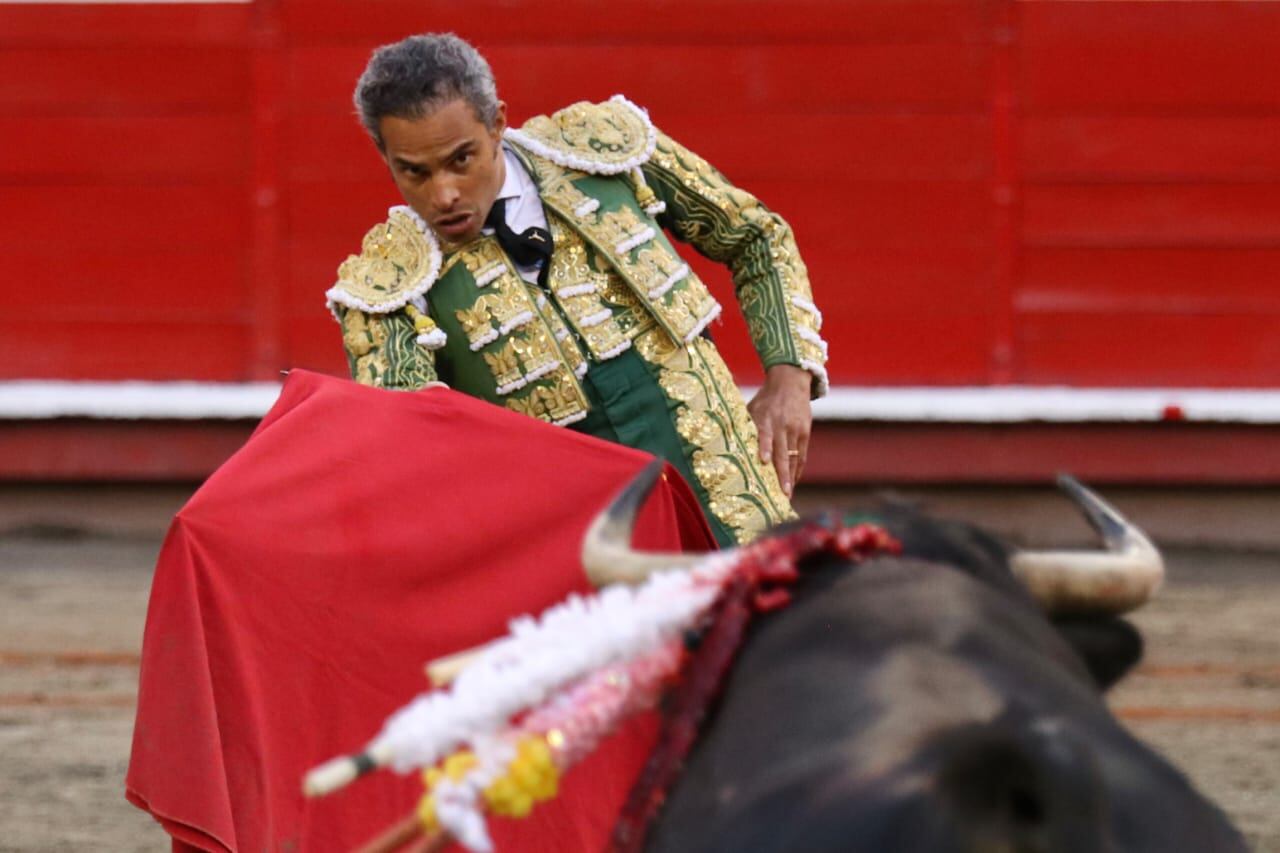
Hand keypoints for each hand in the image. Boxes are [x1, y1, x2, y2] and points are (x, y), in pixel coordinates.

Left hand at [746, 364, 812, 497]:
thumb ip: (746, 427)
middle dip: (782, 474)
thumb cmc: (765, 399)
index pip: (765, 434)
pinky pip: (802, 454)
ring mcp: (795, 429)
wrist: (790, 382)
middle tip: (783, 493)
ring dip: (791, 476)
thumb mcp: (752, 408)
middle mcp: (782, 424)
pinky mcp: (805, 431)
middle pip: (783, 452)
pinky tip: (794, 480)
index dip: (765, 447)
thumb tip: (728, 447)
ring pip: (794, 456)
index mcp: (765, 418)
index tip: (763, 462)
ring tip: (787, 493)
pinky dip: (797, 468)